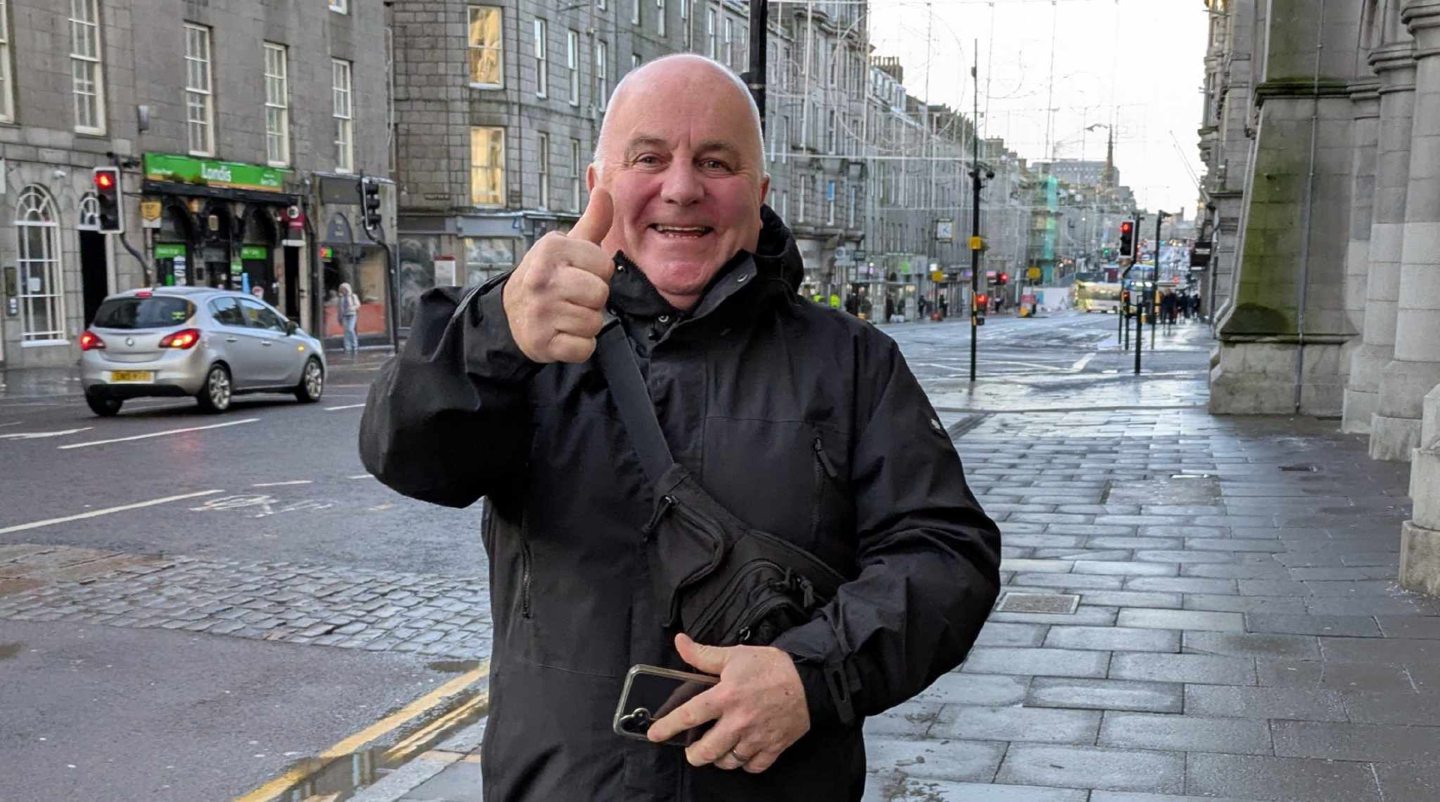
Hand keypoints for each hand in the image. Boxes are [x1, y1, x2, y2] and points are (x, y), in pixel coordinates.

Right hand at [502, 187, 614, 362]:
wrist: (509, 313)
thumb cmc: (547, 276)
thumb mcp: (566, 246)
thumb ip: (592, 222)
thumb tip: (605, 190)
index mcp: (551, 249)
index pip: (605, 265)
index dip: (598, 273)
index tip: (579, 274)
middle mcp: (542, 279)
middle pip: (601, 295)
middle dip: (593, 300)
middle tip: (573, 297)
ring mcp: (540, 312)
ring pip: (595, 323)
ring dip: (586, 323)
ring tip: (566, 314)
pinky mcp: (541, 342)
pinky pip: (584, 348)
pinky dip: (579, 346)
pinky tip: (563, 334)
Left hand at [647, 633, 809, 773]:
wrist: (810, 680)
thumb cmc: (771, 666)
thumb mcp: (735, 655)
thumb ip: (703, 654)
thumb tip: (679, 641)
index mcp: (725, 697)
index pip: (688, 716)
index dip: (667, 727)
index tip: (654, 734)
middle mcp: (738, 722)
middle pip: (706, 751)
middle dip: (694, 754)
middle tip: (692, 749)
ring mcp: (756, 738)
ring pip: (728, 762)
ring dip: (719, 759)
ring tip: (717, 749)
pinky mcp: (773, 748)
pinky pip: (752, 767)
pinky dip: (744, 764)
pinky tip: (741, 753)